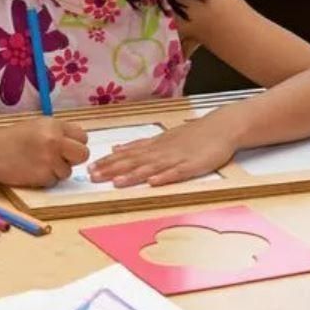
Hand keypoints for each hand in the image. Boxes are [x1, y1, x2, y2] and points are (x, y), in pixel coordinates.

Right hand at [0, 118, 88, 187]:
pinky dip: (45, 179)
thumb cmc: (13, 138)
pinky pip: (54, 181)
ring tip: (38, 163)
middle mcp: (55, 140)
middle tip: (58, 158)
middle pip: (83, 154)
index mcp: (55, 125)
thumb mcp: (39, 126)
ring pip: (68, 171)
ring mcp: (50, 159)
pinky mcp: (42, 175)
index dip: (75, 144)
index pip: (83, 137)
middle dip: (72, 159)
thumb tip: (77, 145)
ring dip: (56, 171)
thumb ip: (59, 133)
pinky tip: (32, 171)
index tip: (65, 147)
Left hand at [87, 119, 235, 187]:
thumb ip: (139, 145)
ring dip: (133, 175)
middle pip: (133, 161)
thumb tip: (115, 149)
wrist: (221, 127)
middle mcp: (161, 151)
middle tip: (93, 177)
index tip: (89, 169)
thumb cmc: (191, 135)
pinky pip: (177, 172)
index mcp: (153, 146)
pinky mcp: (193, 165)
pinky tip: (153, 182)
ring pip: (151, 168)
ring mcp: (177, 158)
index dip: (107, 162)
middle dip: (112, 169)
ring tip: (116, 182)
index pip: (126, 155)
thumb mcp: (162, 138)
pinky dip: (165, 177)